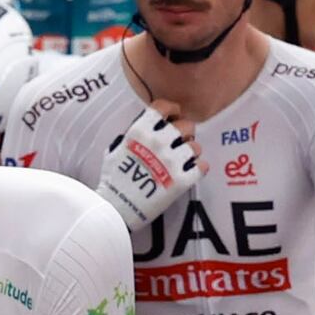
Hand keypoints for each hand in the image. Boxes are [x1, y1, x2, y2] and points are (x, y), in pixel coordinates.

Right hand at [95, 109, 201, 247]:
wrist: (117, 208)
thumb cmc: (112, 180)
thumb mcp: (115, 150)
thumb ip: (132, 137)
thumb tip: (143, 130)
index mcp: (141, 132)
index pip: (163, 107)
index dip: (171, 109)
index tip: (174, 115)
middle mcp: (159, 142)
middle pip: (186, 126)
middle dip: (185, 133)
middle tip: (179, 142)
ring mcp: (172, 161)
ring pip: (196, 146)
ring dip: (191, 152)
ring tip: (184, 159)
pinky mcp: (181, 181)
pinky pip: (202, 166)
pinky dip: (199, 168)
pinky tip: (192, 171)